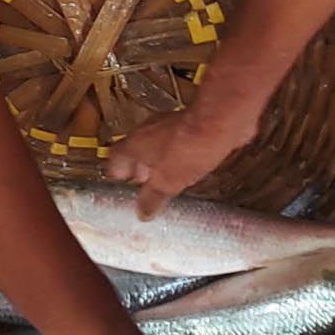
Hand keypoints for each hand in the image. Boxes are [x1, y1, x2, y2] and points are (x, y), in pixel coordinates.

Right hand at [106, 100, 255, 217]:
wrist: (220, 123)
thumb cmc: (190, 145)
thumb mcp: (167, 183)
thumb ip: (151, 198)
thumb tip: (143, 211)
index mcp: (133, 145)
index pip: (113, 162)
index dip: (118, 178)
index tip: (124, 189)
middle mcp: (147, 132)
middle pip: (134, 153)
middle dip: (141, 172)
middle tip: (146, 188)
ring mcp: (168, 126)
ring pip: (156, 146)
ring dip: (161, 162)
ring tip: (169, 180)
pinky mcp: (190, 125)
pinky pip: (179, 142)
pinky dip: (180, 154)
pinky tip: (191, 167)